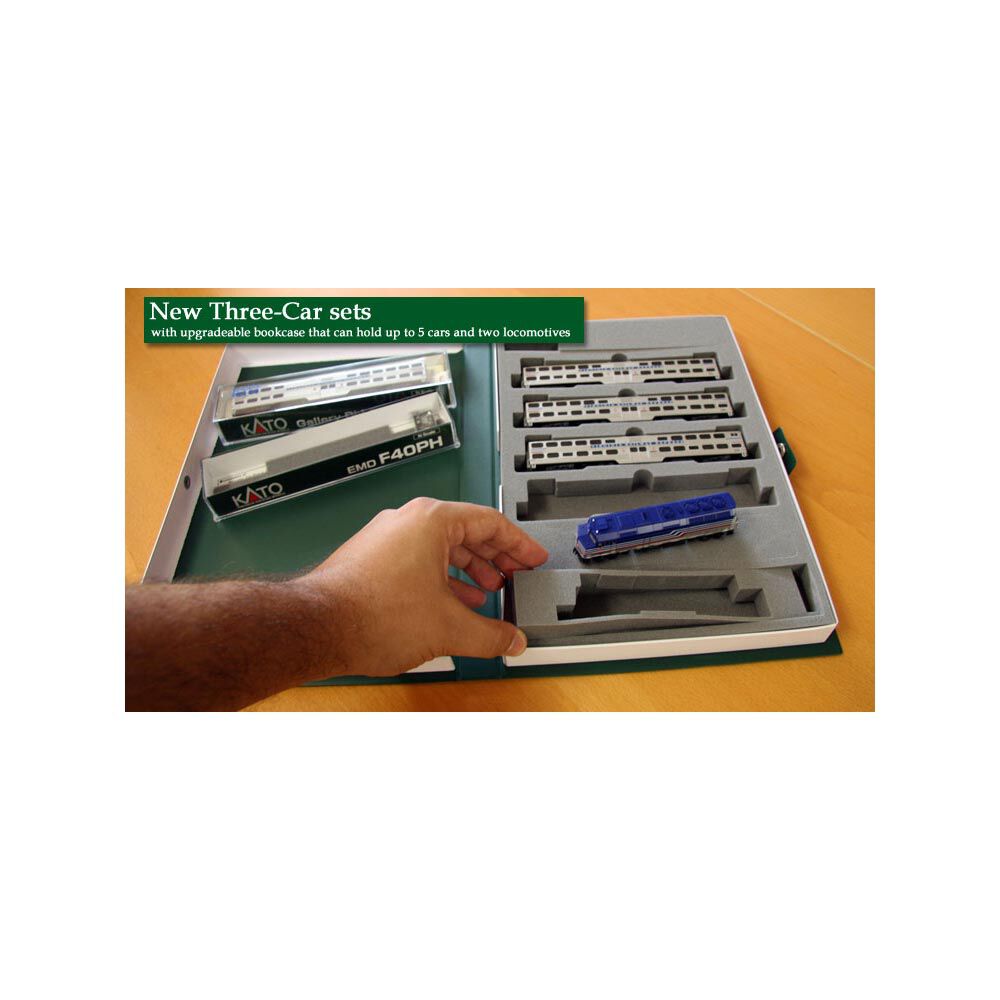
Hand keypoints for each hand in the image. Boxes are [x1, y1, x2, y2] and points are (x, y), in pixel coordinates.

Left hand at [298, 498, 548, 676]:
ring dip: (467, 571)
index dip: (518, 544)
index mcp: (431, 521)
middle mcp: (406, 521)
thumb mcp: (449, 628)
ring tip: (486, 593)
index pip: (490, 522)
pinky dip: (439, 578)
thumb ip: (490, 635)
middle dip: (494, 558)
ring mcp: (384, 538)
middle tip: (514, 575)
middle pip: (464, 532)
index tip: (532, 558)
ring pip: (438, 548)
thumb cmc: (371, 613)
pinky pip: (416, 560)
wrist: (316, 628)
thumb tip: (510, 641)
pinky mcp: (368, 558)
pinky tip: (447, 604)